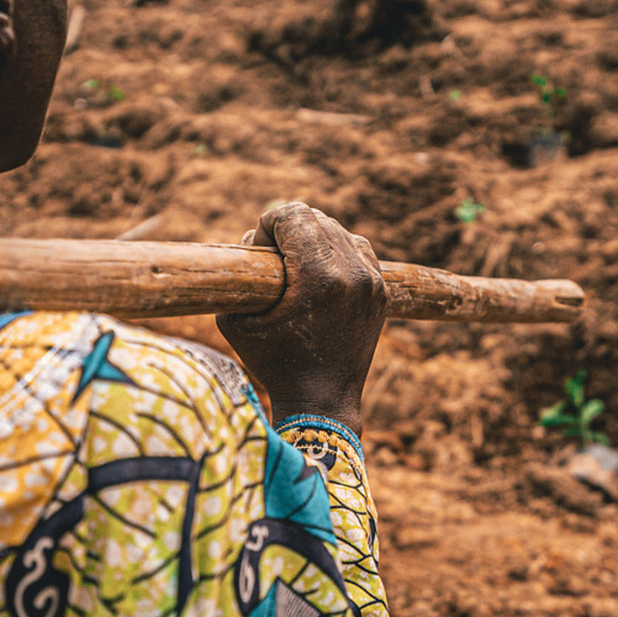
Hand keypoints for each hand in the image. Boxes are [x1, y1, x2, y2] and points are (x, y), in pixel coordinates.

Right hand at [216, 203, 386, 436]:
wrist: (322, 402)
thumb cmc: (274, 364)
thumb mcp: (236, 321)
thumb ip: (240, 272)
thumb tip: (255, 239)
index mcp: (319, 277)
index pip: (294, 215)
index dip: (268, 224)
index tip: (259, 247)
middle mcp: (353, 272)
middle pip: (316, 219)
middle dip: (288, 231)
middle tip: (272, 260)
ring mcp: (372, 281)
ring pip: (339, 231)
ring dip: (313, 239)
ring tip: (296, 267)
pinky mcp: (381, 291)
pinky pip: (358, 249)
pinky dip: (337, 252)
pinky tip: (320, 273)